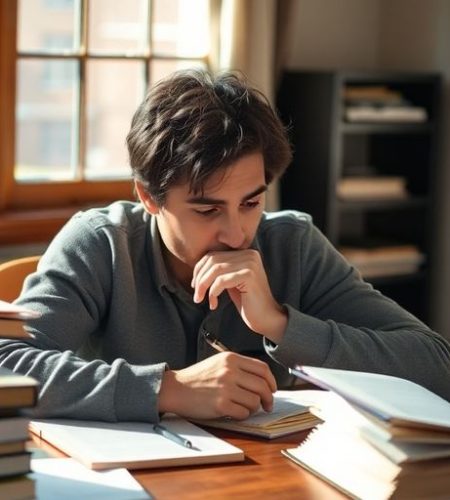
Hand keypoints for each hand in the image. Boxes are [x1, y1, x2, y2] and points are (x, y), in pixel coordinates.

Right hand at [158, 352, 276, 419]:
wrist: (175, 388)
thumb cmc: (198, 377)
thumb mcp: (218, 363)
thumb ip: (239, 367)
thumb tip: (263, 380)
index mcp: (231, 358)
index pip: (262, 368)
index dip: (271, 381)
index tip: (272, 389)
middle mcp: (229, 371)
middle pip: (262, 385)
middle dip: (268, 398)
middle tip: (267, 405)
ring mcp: (225, 388)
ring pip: (255, 401)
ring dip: (254, 408)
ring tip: (245, 407)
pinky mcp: (220, 405)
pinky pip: (243, 413)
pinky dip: (242, 415)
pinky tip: (235, 412)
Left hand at [191, 250, 287, 342]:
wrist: (267, 318)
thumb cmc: (247, 302)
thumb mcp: (231, 281)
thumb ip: (220, 271)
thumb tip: (197, 268)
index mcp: (245, 253)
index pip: (213, 255)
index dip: (199, 270)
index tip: (195, 285)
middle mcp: (250, 254)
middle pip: (213, 261)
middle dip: (200, 278)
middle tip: (196, 296)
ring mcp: (251, 263)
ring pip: (215, 270)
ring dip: (203, 286)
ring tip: (200, 300)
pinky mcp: (249, 275)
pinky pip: (222, 280)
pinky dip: (213, 292)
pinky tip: (214, 304)